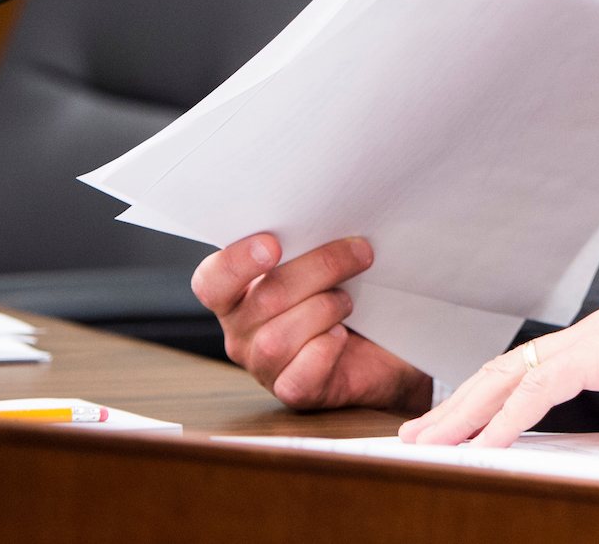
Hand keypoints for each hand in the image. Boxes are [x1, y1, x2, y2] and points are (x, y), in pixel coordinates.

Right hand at [191, 233, 431, 414]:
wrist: (387, 344)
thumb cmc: (351, 291)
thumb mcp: (327, 260)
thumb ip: (310, 239)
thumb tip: (332, 208)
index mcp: (239, 292)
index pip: (211, 280)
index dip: (236, 263)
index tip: (273, 244)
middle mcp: (241, 331)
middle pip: (264, 300)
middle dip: (319, 269)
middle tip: (360, 251)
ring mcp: (264, 365)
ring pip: (277, 339)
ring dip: (325, 309)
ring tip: (349, 302)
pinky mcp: (293, 391)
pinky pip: (298, 376)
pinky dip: (325, 351)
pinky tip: (341, 337)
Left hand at [399, 269, 598, 449]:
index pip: (528, 374)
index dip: (488, 402)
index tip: (458, 430)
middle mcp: (589, 337)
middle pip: (505, 372)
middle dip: (459, 407)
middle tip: (419, 436)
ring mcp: (595, 338)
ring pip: (511, 375)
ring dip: (466, 412)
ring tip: (431, 441)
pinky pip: (543, 386)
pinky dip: (508, 417)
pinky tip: (483, 442)